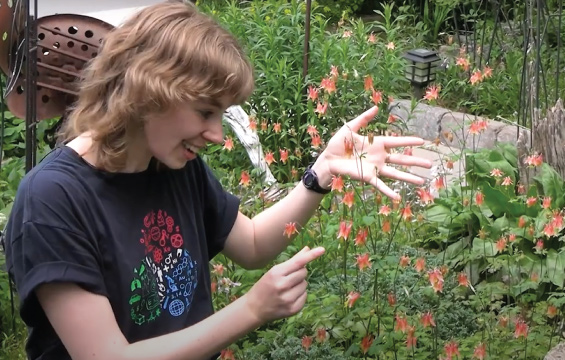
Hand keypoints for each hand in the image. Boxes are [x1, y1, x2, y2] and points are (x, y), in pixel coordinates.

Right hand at [244, 246, 324, 322]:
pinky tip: (289, 297)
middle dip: (299, 273)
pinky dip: (300, 295)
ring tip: (287, 289)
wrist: (254, 309)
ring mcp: (288, 299)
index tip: (322, 249)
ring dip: (299, 284)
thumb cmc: (264, 286)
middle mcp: (282, 286)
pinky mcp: (293, 309)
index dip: (311, 255)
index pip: (298, 262)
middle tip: (287, 278)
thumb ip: (292, 261)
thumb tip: (307, 249)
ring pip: (305, 284)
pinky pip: (305, 295)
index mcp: (276, 273)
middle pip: (304, 272)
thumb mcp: (274, 271)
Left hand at [313, 106, 432, 199]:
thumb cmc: (338, 143)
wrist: (328, 158)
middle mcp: (379, 157)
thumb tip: (376, 107)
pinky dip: (389, 192)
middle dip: (416, 162)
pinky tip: (398, 197)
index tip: (423, 141)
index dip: (409, 141)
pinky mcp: (368, 177)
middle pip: (402, 159)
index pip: (397, 142)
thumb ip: (363, 119)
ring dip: (408, 178)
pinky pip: (380, 185)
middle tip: (430, 164)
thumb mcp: (350, 128)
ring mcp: (375, 168)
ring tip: (422, 182)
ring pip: (396, 173)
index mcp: (377, 144)